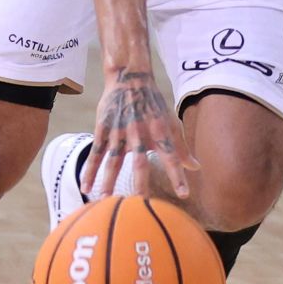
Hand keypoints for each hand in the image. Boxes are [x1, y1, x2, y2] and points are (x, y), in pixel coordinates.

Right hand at [82, 68, 198, 200]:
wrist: (130, 78)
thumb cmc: (154, 105)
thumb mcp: (171, 123)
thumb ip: (181, 148)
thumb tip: (196, 168)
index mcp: (160, 132)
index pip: (172, 157)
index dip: (178, 175)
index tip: (184, 194)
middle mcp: (140, 134)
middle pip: (140, 163)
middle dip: (140, 184)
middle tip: (139, 205)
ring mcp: (119, 132)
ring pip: (114, 161)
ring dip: (109, 181)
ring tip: (105, 201)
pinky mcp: (103, 129)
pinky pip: (96, 153)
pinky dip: (90, 171)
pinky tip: (85, 187)